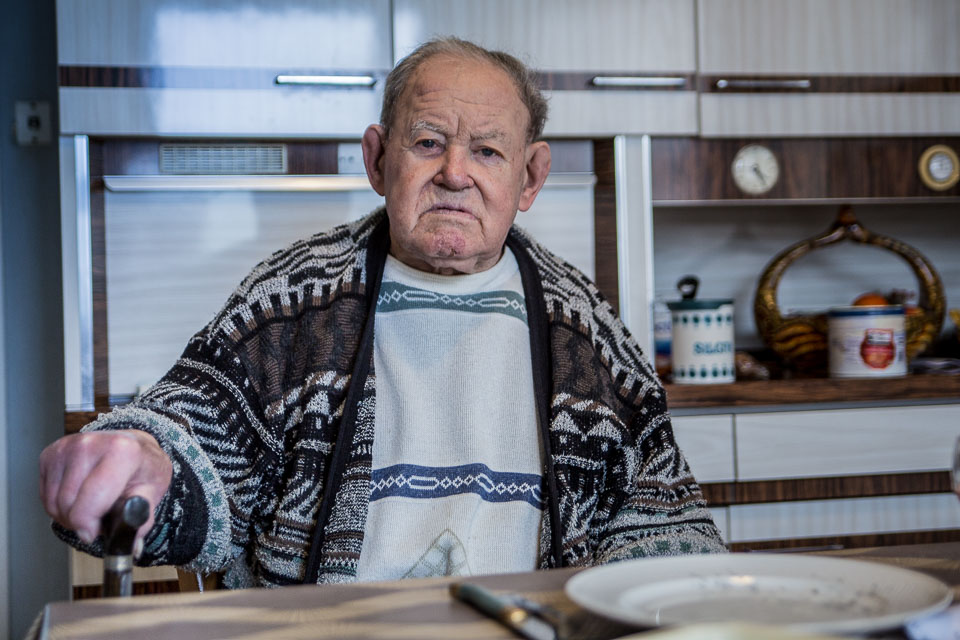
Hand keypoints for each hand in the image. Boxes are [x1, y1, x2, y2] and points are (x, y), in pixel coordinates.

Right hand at [39, 430, 172, 546]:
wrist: (132, 446)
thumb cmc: (141, 469)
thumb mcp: (153, 492)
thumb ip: (142, 519)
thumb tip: (130, 544)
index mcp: (122, 452)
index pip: (90, 501)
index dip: (88, 525)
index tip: (93, 533)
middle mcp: (91, 444)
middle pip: (68, 505)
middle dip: (81, 521)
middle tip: (99, 516)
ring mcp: (67, 446)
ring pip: (54, 503)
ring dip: (68, 515)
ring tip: (91, 505)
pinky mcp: (51, 453)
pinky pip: (45, 496)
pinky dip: (58, 505)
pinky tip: (78, 496)